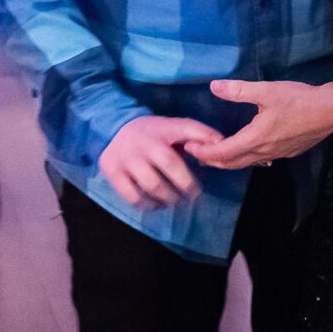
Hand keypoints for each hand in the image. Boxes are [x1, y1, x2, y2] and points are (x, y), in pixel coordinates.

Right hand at [98, 115, 222, 206]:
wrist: (115, 129)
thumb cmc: (154, 133)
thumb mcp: (174, 127)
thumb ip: (197, 134)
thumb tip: (220, 143)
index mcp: (162, 128)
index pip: (188, 128)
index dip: (204, 138)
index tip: (215, 155)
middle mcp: (144, 141)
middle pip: (171, 164)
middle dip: (188, 184)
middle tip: (195, 195)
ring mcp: (126, 157)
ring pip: (152, 185)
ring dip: (169, 198)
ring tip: (176, 201)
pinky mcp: (112, 171)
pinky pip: (133, 196)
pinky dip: (148, 205)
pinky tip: (156, 204)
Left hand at [185, 79, 332, 170]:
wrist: (331, 111)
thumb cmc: (300, 100)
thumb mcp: (267, 91)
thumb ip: (239, 90)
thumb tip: (214, 86)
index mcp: (255, 138)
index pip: (222, 152)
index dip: (203, 151)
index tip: (189, 146)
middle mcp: (264, 151)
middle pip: (231, 163)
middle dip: (211, 159)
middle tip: (195, 152)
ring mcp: (277, 154)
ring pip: (246, 163)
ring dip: (228, 160)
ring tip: (215, 152)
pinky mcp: (288, 151)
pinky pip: (260, 160)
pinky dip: (246, 158)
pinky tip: (248, 151)